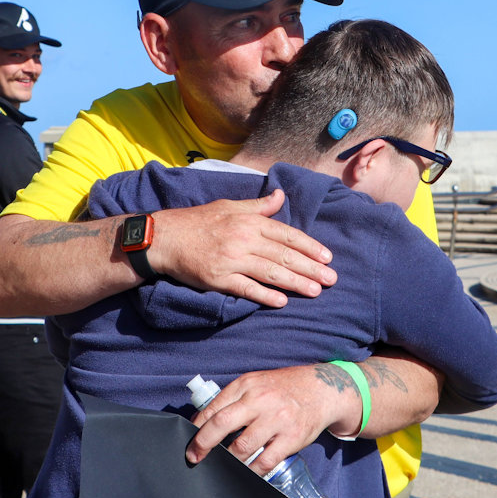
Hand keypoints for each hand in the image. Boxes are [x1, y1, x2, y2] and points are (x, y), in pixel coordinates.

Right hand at [151, 189, 336, 307]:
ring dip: (296, 282)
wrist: (165, 237)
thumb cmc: (199, 221)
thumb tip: (281, 195)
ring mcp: (231, 260)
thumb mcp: (230, 205)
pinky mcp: (218, 278)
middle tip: (331, 279)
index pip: (287, 234)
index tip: (327, 257)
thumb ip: (258, 205)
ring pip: (270, 272)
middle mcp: (243, 239)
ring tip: (316, 291)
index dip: (309, 246)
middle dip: (310, 268)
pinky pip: (246, 288)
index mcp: (248, 221)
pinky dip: (265, 295)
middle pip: (284, 255)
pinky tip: (282, 302)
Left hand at [184, 365, 358, 475]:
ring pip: (242, 447)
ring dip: (229, 460)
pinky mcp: (291, 437)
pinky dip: (252, 471)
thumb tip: (204, 420)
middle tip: (194, 457)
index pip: (214, 407)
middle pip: (222, 424)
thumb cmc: (282, 388)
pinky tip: (247, 472)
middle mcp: (260, 400)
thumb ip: (233, 398)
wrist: (321, 389)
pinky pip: (265, 461)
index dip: (197, 426)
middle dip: (203, 444)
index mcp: (247, 385)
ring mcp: (276, 419)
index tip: (189, 439)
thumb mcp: (256, 383)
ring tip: (224, 465)